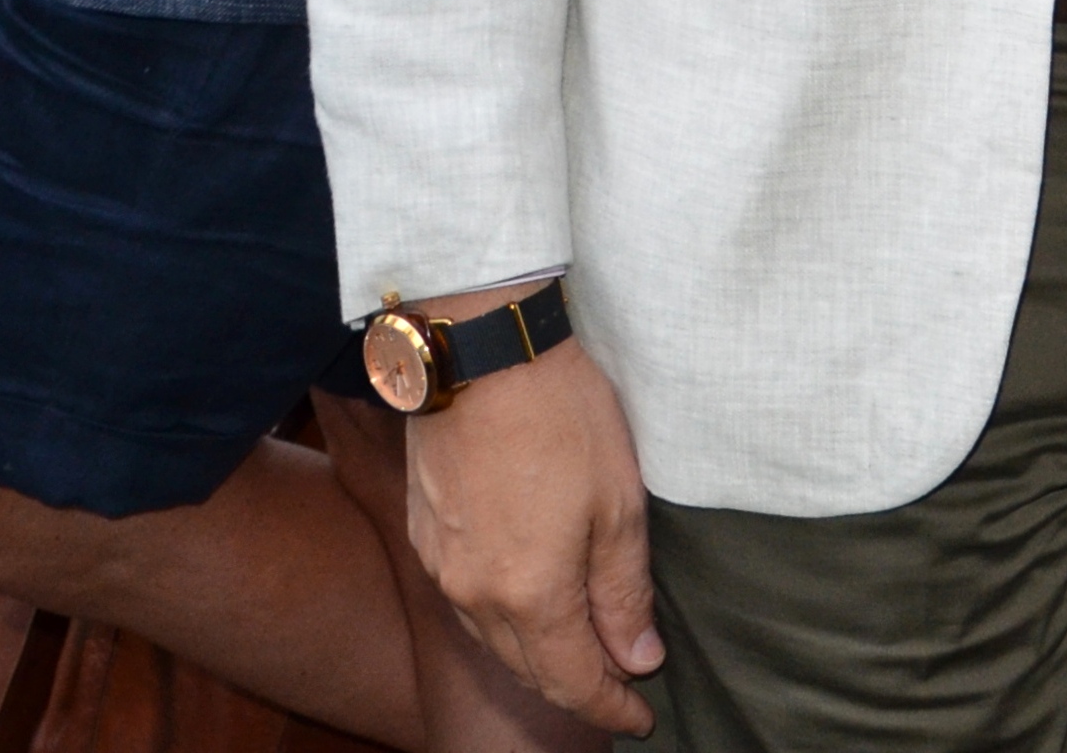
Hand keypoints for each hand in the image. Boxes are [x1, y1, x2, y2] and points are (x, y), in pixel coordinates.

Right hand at [394, 304, 664, 737]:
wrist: (481, 350)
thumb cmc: (562, 416)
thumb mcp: (618, 503)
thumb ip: (623, 592)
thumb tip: (637, 658)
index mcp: (529, 594)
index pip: (571, 681)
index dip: (610, 707)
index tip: (642, 718)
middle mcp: (474, 594)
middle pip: (528, 668)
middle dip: (576, 686)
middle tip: (620, 689)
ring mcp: (441, 565)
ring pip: (494, 638)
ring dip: (538, 654)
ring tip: (581, 652)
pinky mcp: (424, 533)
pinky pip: (468, 601)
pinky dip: (504, 618)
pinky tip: (530, 603)